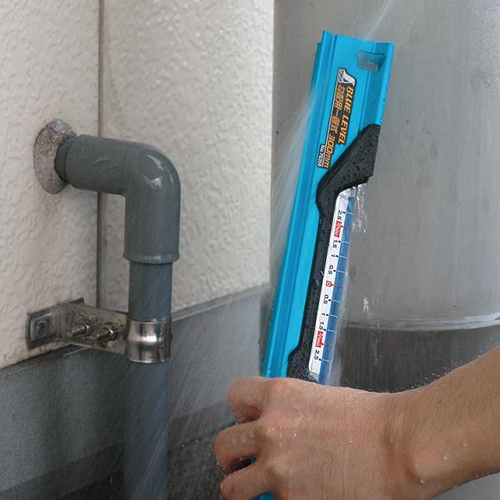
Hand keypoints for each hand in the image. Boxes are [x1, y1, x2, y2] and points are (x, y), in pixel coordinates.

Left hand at [214, 377, 414, 499]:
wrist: (397, 446)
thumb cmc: (373, 420)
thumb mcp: (322, 396)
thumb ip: (292, 407)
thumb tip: (284, 420)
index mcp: (280, 396)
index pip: (236, 396)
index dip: (240, 410)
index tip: (244, 420)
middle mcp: (271, 430)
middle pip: (224, 443)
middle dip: (231, 454)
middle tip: (239, 461)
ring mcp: (276, 468)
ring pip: (233, 487)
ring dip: (243, 487)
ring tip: (254, 488)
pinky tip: (296, 495)